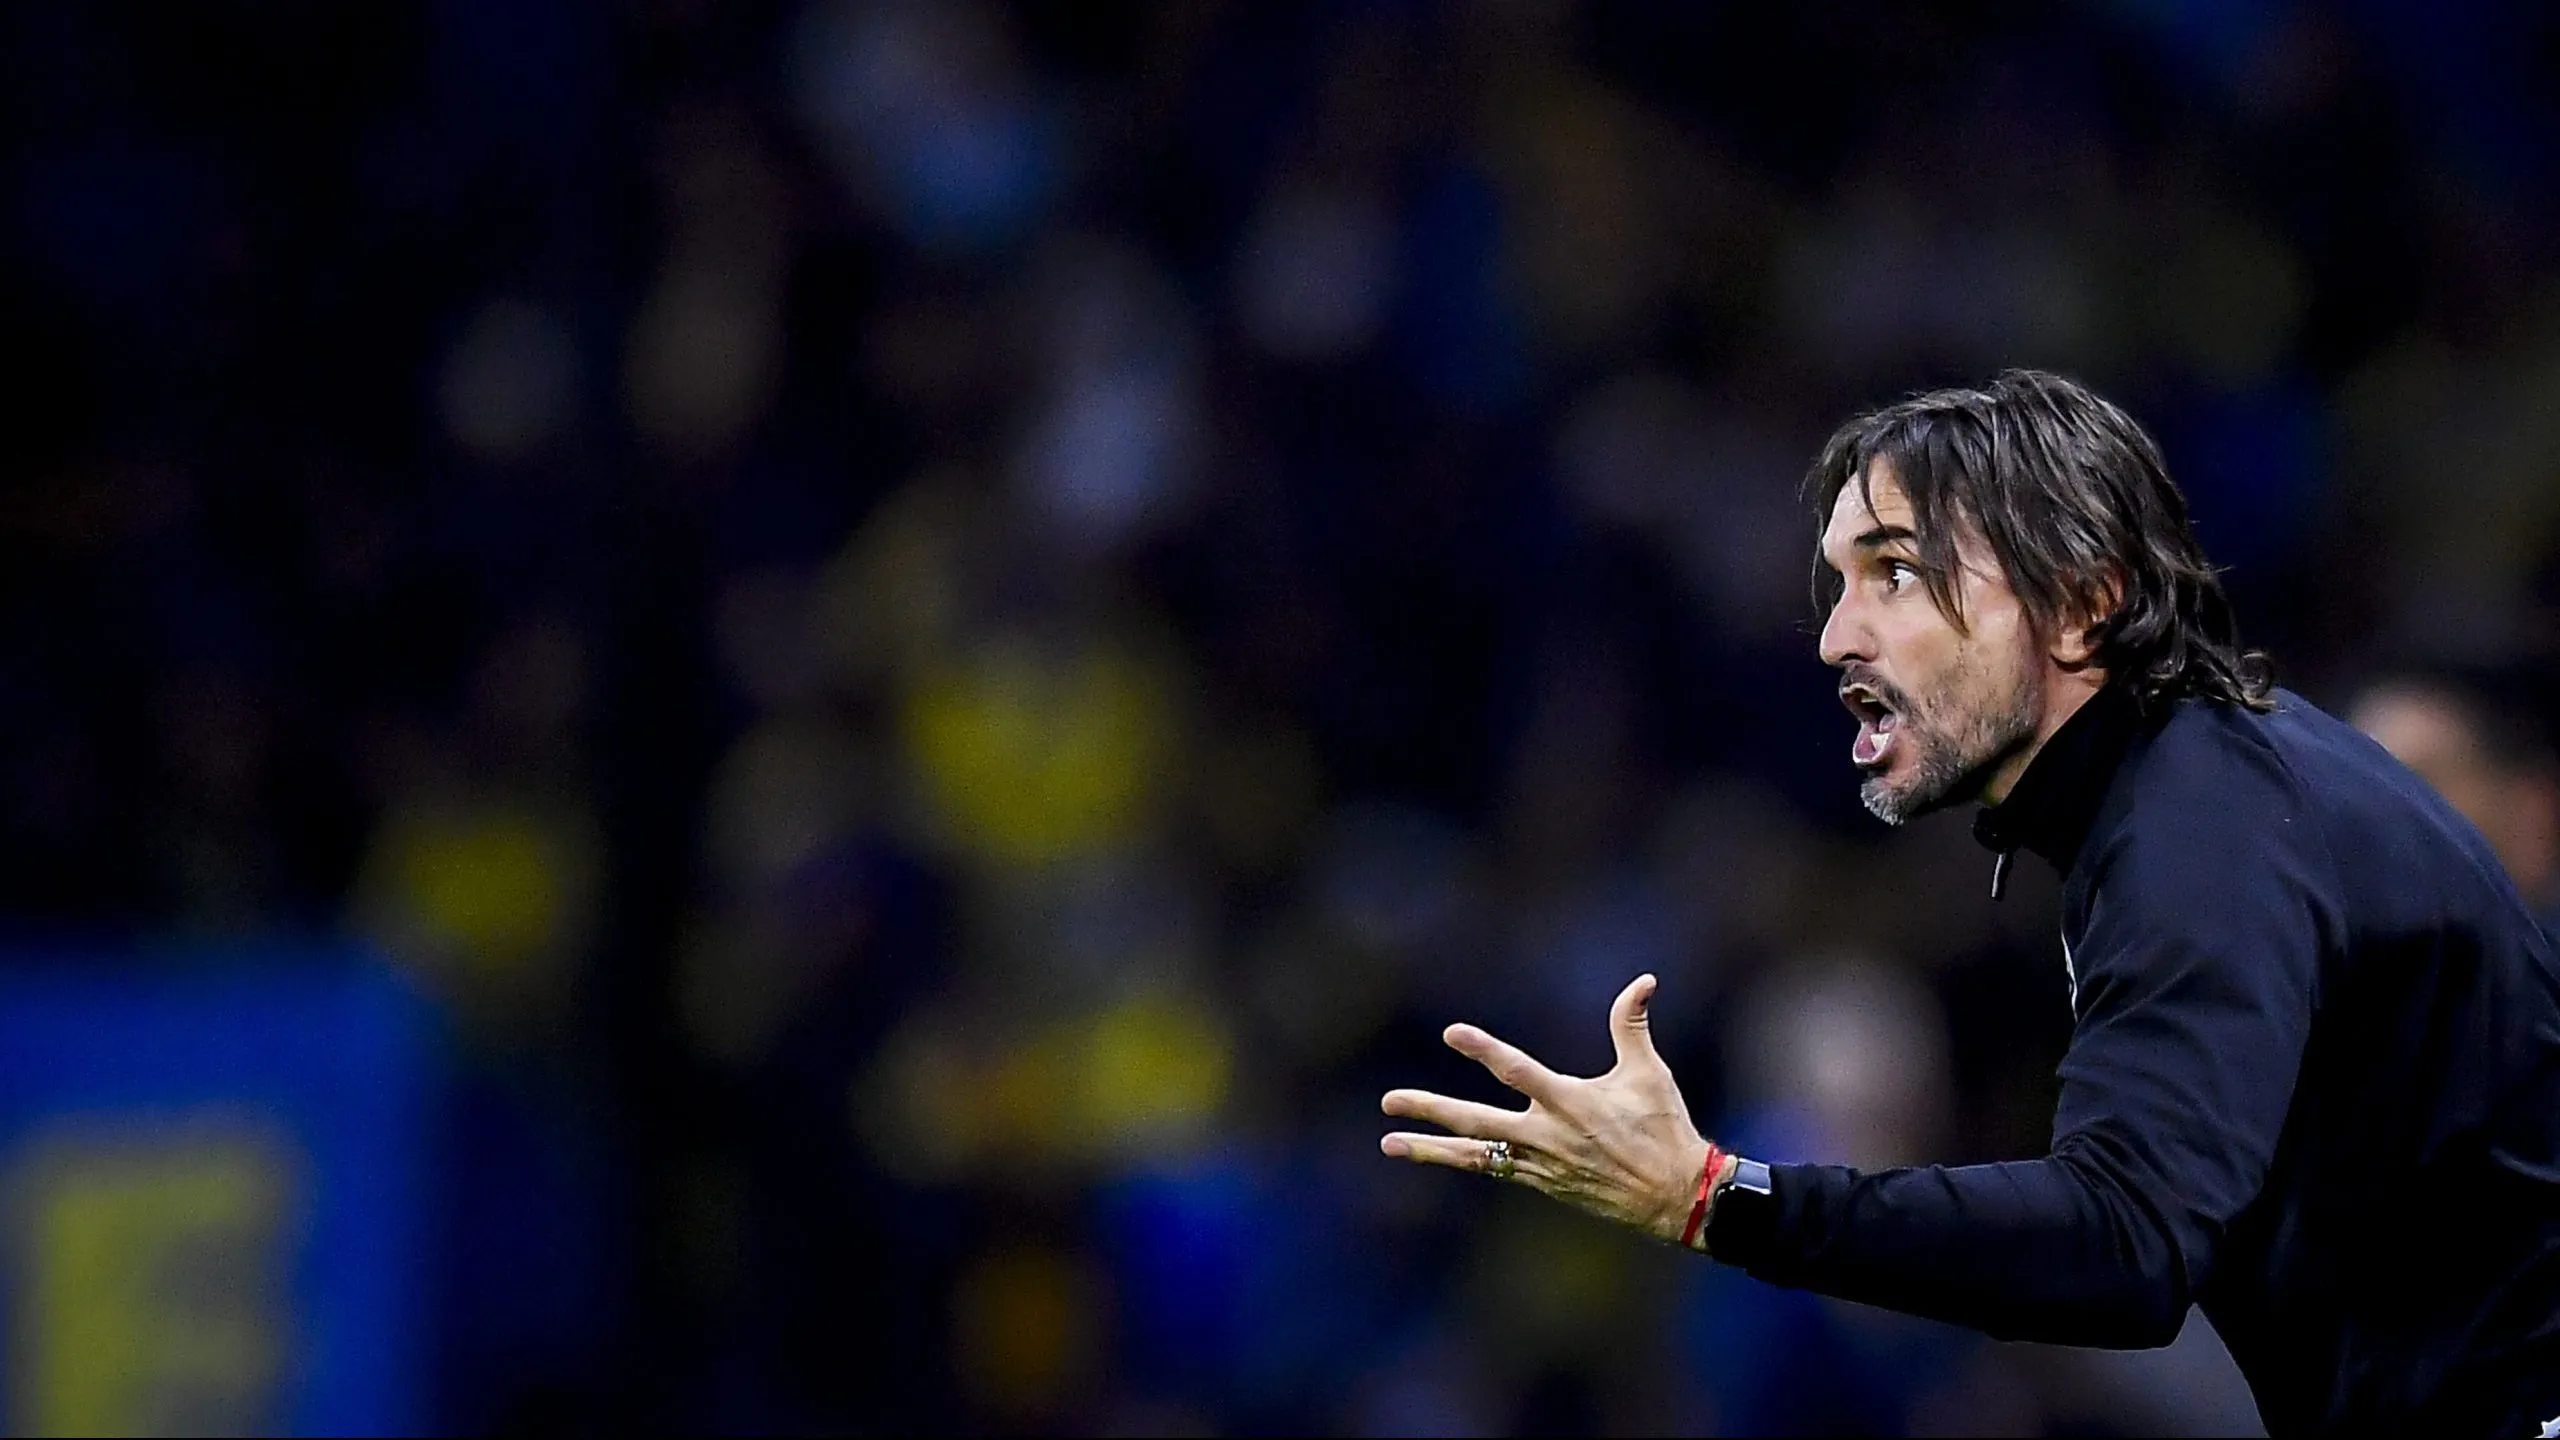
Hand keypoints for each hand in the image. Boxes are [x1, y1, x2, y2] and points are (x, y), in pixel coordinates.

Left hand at [1380, 973, 1719, 1245]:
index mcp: (1570, 1102)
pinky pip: (1493, 1170)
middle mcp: (1547, 1135)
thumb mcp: (1649, 1072)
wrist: (1676, 1196)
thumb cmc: (1663, 1128)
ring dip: (1430, 1149)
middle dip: (1430, 1110)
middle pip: (1476, 1121)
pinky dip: (1463, 1161)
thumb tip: (1644, 979)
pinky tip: (1436, 1154)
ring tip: (1388, 1144)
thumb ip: (1631, 1023)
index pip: (1516, 1070)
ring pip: (1474, 1155)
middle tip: (1388, 1101)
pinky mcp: (1542, 1184)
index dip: (1483, 1050)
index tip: (1451, 1033)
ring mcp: (1540, 1164)